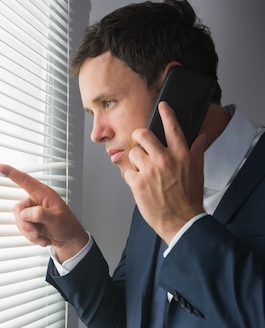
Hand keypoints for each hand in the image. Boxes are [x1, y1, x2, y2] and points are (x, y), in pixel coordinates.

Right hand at [0, 164, 88, 262]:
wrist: (69, 239)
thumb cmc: (68, 225)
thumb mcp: (56, 219)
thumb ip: (40, 214)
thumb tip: (26, 213)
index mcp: (43, 194)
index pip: (24, 180)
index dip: (11, 172)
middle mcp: (36, 201)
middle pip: (18, 209)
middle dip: (26, 224)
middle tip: (36, 231)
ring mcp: (32, 213)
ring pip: (20, 221)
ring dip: (30, 232)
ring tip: (41, 235)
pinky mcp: (31, 222)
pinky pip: (23, 229)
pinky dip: (32, 237)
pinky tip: (42, 238)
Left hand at [123, 101, 205, 243]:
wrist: (182, 221)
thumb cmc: (189, 199)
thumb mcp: (198, 172)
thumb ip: (196, 152)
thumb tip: (200, 138)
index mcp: (181, 155)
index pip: (173, 128)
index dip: (166, 114)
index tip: (162, 106)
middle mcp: (165, 159)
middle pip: (143, 135)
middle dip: (139, 136)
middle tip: (140, 141)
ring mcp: (150, 171)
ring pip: (134, 153)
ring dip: (136, 161)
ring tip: (144, 172)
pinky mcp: (137, 183)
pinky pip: (127, 171)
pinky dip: (131, 177)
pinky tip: (141, 184)